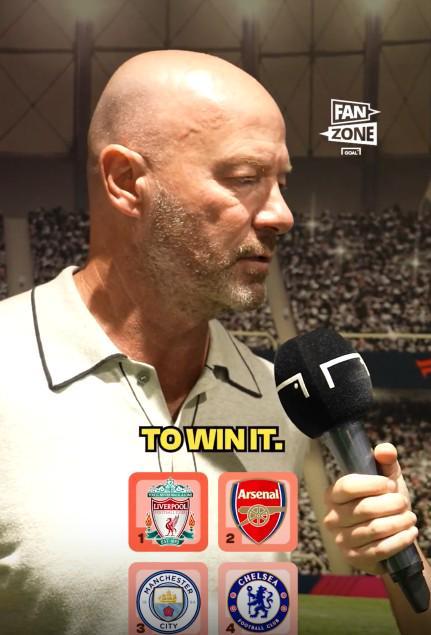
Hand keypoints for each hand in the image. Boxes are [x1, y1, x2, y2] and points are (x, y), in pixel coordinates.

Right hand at [323, 442, 417, 573]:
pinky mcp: (354, 558)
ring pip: (374, 529)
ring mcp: (341, 540)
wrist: (388, 537)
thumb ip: (385, 461)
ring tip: (411, 518)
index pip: (347, 486)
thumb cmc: (384, 502)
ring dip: (399, 523)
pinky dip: (400, 540)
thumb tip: (385, 450)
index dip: (371, 484)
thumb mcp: (386, 479)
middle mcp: (332, 517)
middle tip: (404, 502)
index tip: (390, 484)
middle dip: (391, 504)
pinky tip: (410, 532)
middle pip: (363, 509)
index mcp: (333, 494)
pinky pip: (380, 549)